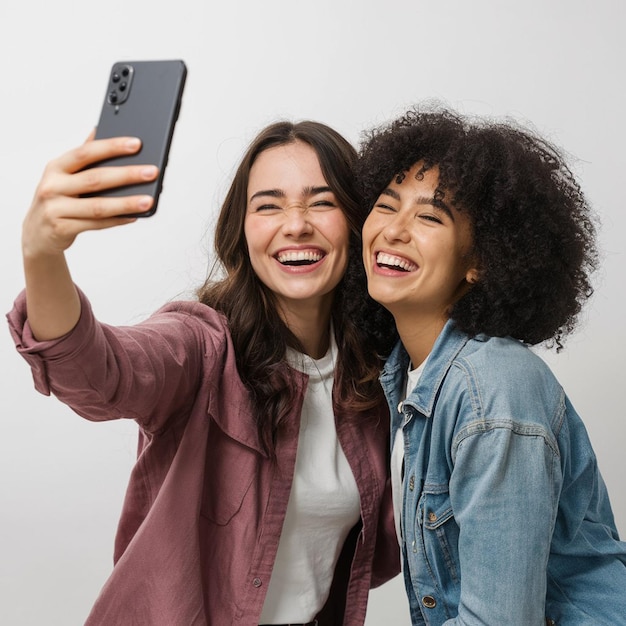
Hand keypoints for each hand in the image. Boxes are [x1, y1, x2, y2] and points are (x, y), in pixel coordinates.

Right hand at [22, 133, 157, 258]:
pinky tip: (134, 216)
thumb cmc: (58, 199)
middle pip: (95, 179)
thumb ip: (83, 156)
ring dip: (126, 203)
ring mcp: (55, 209)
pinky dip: (117, 220)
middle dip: (127, 175)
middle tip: (152, 172)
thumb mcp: (64, 176)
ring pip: (97, 206)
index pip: (86, 152)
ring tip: (148, 201)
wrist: (37, 233)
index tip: (137, 144)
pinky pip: (96, 224)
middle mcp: (52, 186)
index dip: (112, 147)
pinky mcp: (61, 229)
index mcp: (56, 167)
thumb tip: (100, 129)